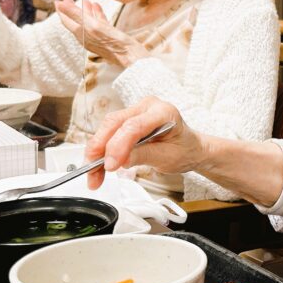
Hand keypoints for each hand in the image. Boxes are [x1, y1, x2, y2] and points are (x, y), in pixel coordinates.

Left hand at [55, 0, 148, 66]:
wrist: (131, 56)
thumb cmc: (113, 42)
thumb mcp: (92, 25)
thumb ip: (75, 15)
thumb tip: (60, 5)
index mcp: (81, 34)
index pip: (67, 20)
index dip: (62, 10)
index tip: (58, 0)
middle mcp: (87, 37)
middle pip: (76, 20)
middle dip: (73, 9)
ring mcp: (97, 37)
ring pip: (88, 21)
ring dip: (86, 11)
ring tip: (87, 1)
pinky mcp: (107, 37)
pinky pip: (100, 24)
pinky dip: (98, 15)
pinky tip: (98, 8)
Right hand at [85, 97, 204, 189]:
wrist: (189, 148)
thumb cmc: (184, 150)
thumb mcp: (168, 158)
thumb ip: (144, 156)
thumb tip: (120, 160)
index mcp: (162, 112)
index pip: (134, 126)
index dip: (118, 146)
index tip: (110, 166)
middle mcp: (146, 107)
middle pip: (114, 123)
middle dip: (99, 149)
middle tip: (92, 172)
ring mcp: (135, 111)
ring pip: (107, 128)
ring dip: (96, 152)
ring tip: (93, 175)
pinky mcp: (126, 120)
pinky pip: (108, 133)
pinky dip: (101, 151)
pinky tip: (97, 166)